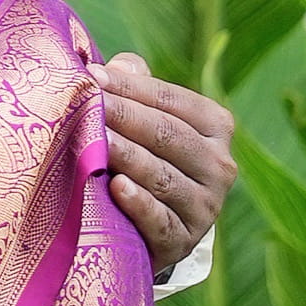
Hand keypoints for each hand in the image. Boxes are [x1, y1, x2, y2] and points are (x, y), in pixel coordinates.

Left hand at [96, 53, 236, 274]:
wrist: (154, 228)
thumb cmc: (147, 156)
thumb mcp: (148, 120)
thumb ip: (137, 88)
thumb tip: (115, 65)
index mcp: (215, 126)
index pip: (171, 100)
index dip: (130, 87)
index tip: (91, 76)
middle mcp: (220, 165)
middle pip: (167, 134)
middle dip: (123, 116)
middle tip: (85, 104)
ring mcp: (206, 206)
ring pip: (163, 176)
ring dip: (127, 156)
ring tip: (95, 141)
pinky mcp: (184, 240)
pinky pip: (161, 220)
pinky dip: (139, 204)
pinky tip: (117, 188)